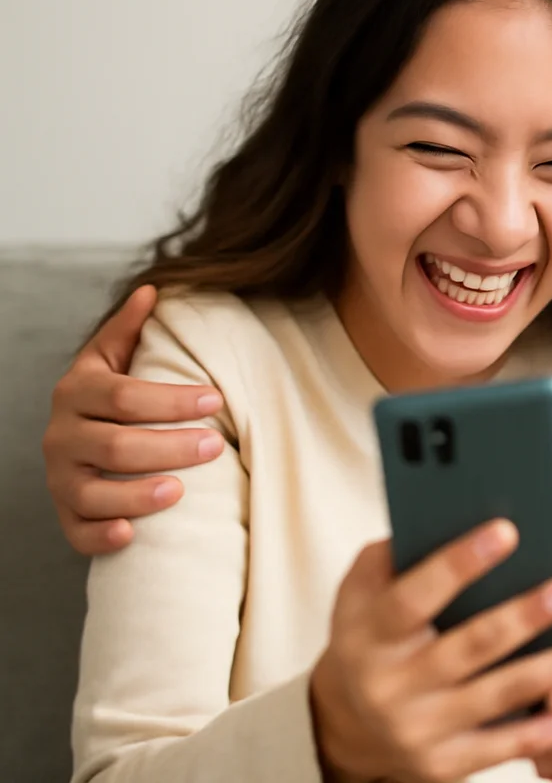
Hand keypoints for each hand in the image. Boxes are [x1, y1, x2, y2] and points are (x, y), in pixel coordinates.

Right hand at [43, 284, 225, 553]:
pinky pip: (76, 531)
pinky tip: (132, 534)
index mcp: (78, 391)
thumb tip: (153, 289)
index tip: (216, 398)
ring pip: (91, 491)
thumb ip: (131, 329)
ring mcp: (60, 478)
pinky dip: (101, 536)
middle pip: (113, 445)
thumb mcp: (118, 357)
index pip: (124, 396)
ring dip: (135, 493)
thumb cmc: (117, 395)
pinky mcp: (67, 514)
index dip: (170, 399)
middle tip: (215, 445)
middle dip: (168, 446)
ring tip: (179, 491)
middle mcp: (61, 435)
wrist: (86, 437)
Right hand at [310, 519, 551, 782]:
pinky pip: (497, 747)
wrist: (345, 724)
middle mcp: (390, 684)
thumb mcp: (362, 591)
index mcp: (369, 633)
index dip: (459, 562)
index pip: (414, 595)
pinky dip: (536, 729)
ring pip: (497, 696)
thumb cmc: (372, 634)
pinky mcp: (441, 764)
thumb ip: (396, 554)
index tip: (508, 529)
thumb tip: (447, 508)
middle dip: (525, 617)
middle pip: (469, 646)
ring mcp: (416, 729)